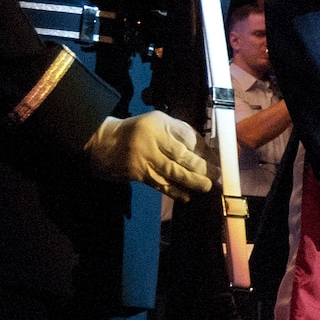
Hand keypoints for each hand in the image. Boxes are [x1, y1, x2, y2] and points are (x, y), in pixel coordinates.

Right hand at [85, 111, 212, 200]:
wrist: (103, 142)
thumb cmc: (138, 131)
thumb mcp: (159, 123)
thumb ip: (182, 134)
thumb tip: (207, 151)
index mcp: (158, 125)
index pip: (185, 140)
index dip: (203, 153)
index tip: (217, 161)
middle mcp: (150, 142)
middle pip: (180, 158)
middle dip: (201, 170)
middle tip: (217, 177)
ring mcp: (142, 160)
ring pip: (171, 174)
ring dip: (191, 183)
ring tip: (207, 187)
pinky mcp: (136, 175)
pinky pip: (159, 185)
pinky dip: (175, 192)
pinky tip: (187, 196)